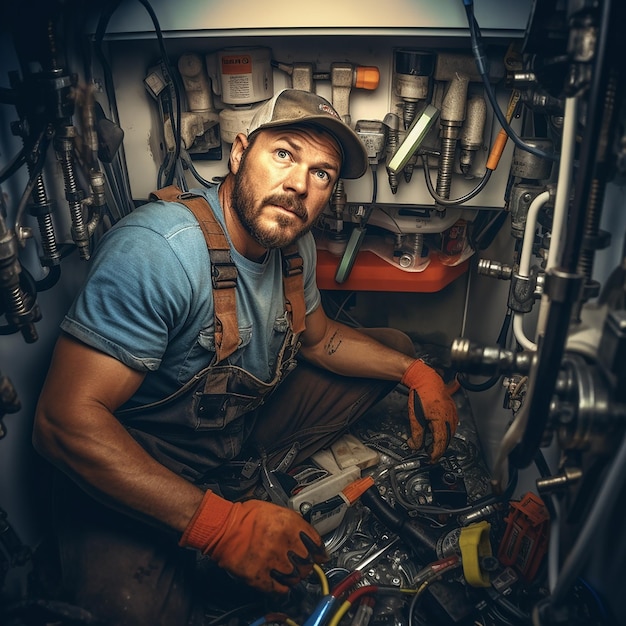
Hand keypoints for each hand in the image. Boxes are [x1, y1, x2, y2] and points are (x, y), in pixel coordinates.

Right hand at [179, 490, 326, 592]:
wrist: (223, 527)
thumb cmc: (246, 516)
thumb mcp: (276, 510)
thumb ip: (294, 522)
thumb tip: (307, 535)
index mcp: (289, 524)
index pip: (315, 542)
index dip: (319, 550)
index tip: (320, 555)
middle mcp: (284, 542)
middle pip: (307, 562)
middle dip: (306, 564)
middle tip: (302, 564)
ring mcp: (273, 561)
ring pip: (295, 577)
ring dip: (294, 576)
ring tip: (289, 572)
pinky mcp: (260, 575)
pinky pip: (280, 589)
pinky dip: (282, 588)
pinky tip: (280, 582)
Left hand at [401, 359, 457, 461]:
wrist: (426, 379)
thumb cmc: (421, 394)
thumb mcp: (414, 417)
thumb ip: (416, 434)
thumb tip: (415, 445)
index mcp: (441, 421)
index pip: (440, 443)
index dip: (435, 454)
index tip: (430, 459)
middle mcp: (450, 418)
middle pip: (446, 440)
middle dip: (438, 449)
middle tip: (430, 455)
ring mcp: (453, 414)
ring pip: (450, 433)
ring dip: (442, 441)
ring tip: (433, 446)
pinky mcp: (453, 410)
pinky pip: (451, 426)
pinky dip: (445, 432)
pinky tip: (438, 433)